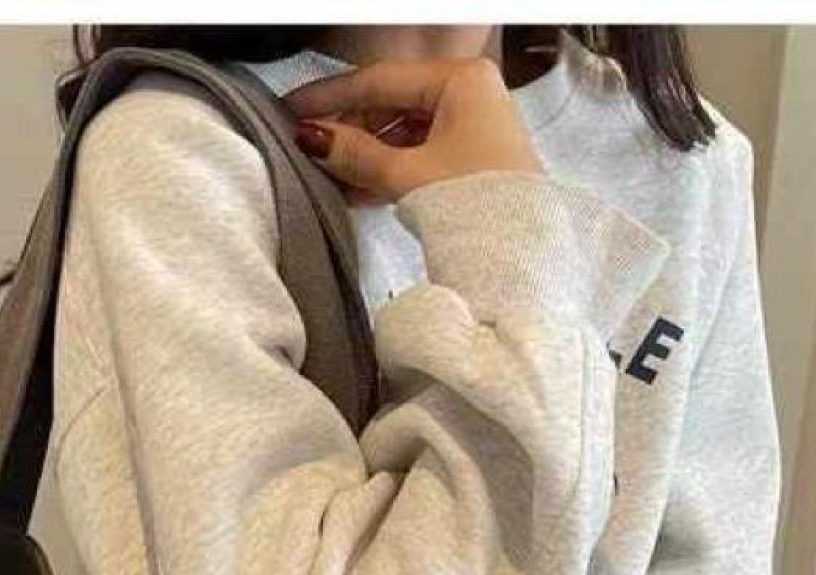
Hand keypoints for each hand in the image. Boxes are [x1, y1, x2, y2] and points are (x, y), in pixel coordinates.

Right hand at [283, 56, 542, 204]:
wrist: (521, 254)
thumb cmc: (480, 205)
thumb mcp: (407, 176)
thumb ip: (356, 155)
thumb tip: (314, 139)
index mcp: (461, 80)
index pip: (380, 79)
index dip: (330, 95)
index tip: (294, 109)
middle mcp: (469, 94)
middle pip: (391, 104)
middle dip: (349, 130)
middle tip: (310, 150)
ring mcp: (470, 126)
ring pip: (401, 132)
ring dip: (365, 155)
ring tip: (329, 176)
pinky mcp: (468, 159)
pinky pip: (416, 154)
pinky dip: (386, 169)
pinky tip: (357, 189)